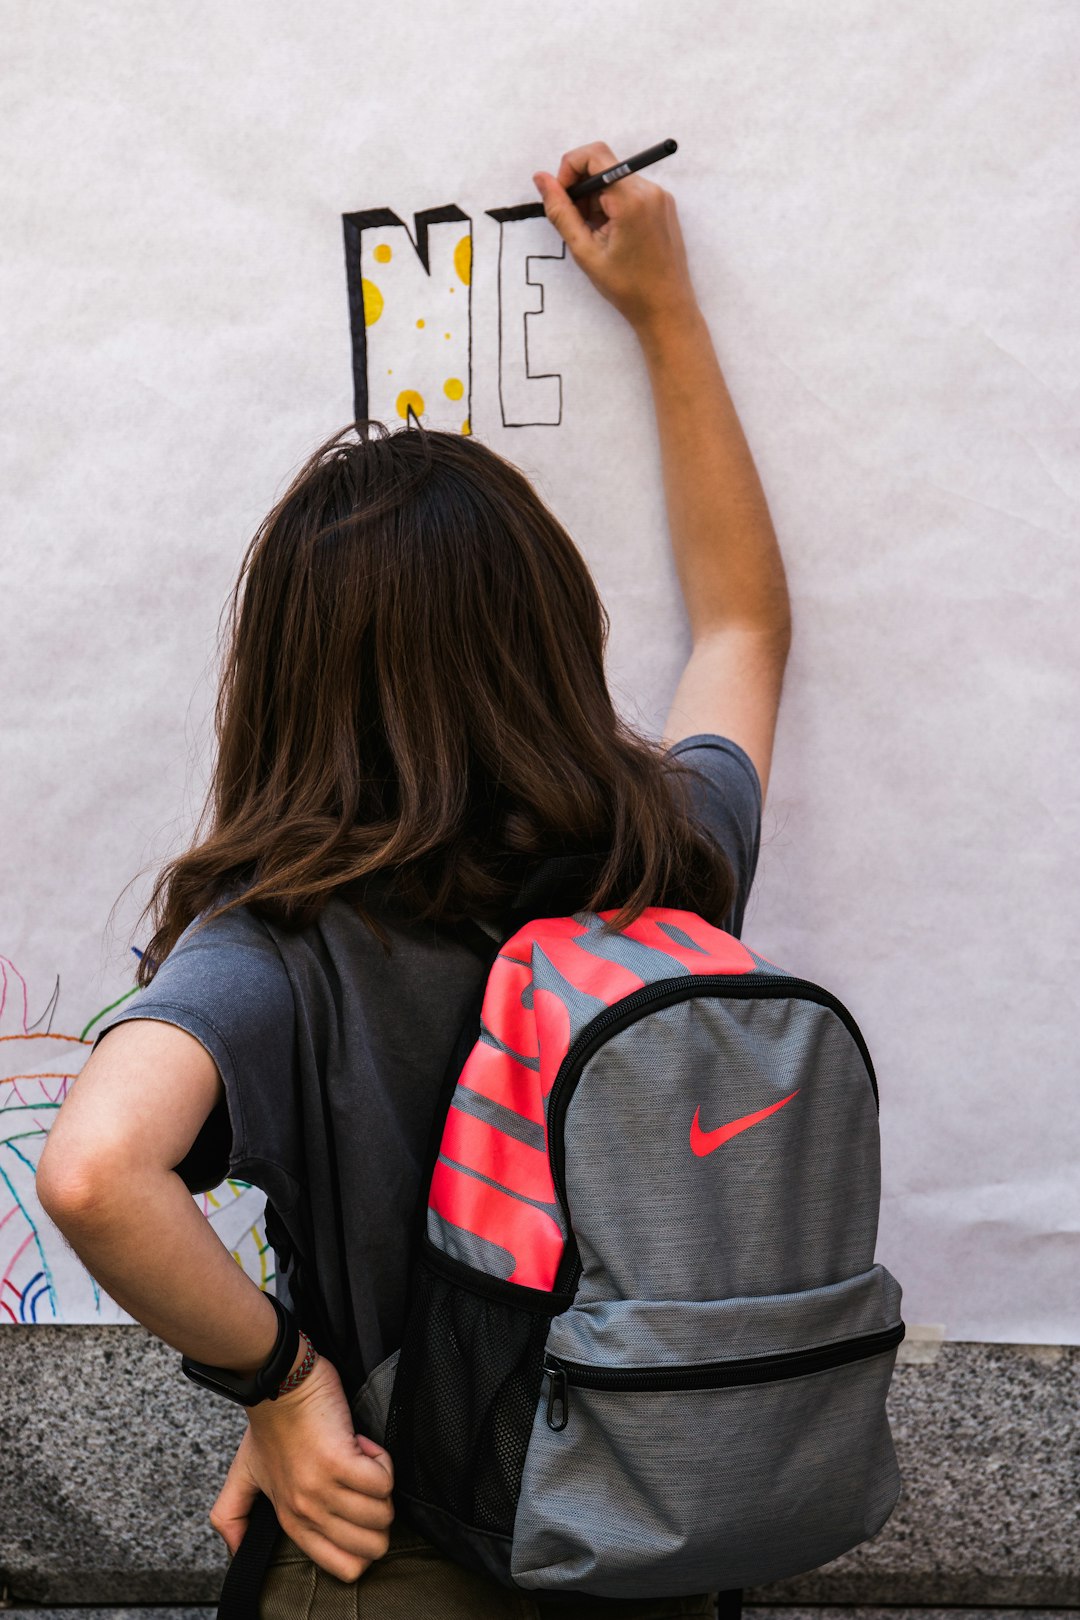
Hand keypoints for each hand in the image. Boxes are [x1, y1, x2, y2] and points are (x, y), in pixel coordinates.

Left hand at [209, 1354, 393, 1583]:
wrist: (276, 1382)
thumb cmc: (268, 1423)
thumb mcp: (245, 1474)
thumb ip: (233, 1516)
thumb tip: (235, 1552)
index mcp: (291, 1520)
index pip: (345, 1568)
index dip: (363, 1544)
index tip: (354, 1506)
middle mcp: (306, 1511)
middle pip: (371, 1547)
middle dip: (379, 1517)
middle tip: (362, 1483)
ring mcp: (322, 1488)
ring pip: (382, 1515)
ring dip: (380, 1485)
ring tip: (359, 1459)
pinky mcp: (339, 1461)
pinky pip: (383, 1481)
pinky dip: (382, 1462)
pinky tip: (362, 1446)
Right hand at [532, 140, 699, 336]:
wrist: (666, 309)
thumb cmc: (628, 288)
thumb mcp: (585, 251)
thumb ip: (560, 211)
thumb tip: (541, 178)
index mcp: (631, 200)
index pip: (594, 155)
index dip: (569, 169)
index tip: (562, 197)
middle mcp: (650, 190)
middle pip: (604, 167)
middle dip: (582, 190)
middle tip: (579, 225)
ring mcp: (660, 196)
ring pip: (616, 180)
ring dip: (597, 200)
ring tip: (598, 236)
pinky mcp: (663, 205)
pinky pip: (630, 191)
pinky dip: (613, 206)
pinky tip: (613, 236)